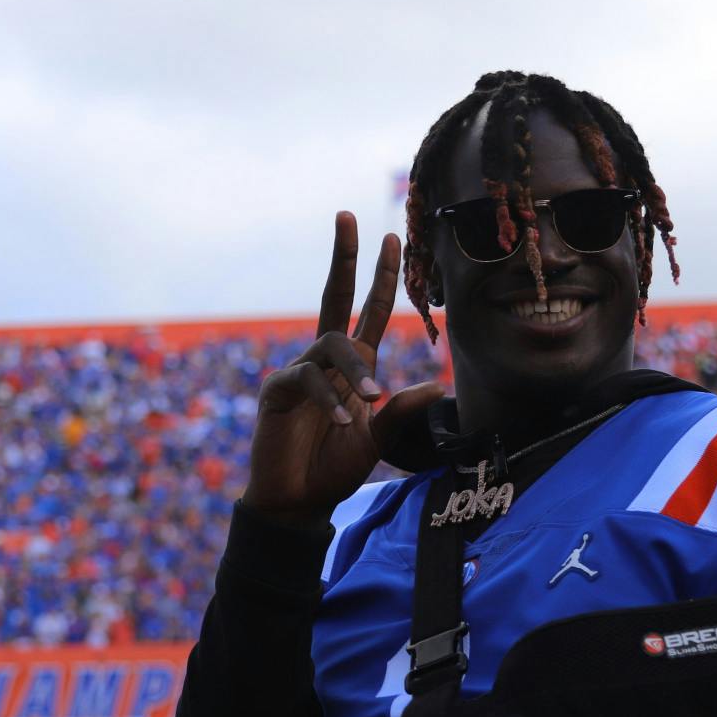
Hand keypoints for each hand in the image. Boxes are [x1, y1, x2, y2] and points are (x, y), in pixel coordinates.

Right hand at [240, 213, 445, 528]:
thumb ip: (402, 412)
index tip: (392, 238)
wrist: (299, 500)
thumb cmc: (336, 468)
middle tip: (349, 215)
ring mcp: (300, 371)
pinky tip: (346, 421)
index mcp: (353, 365)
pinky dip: (330, 399)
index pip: (368, 309)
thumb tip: (437, 388)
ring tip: (371, 404)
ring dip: (354, 372)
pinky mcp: (279, 391)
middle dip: (344, 256)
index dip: (380, 275)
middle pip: (335, 295)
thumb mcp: (380, 439)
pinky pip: (307, 380)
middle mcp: (326, 360)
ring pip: (329, 344)